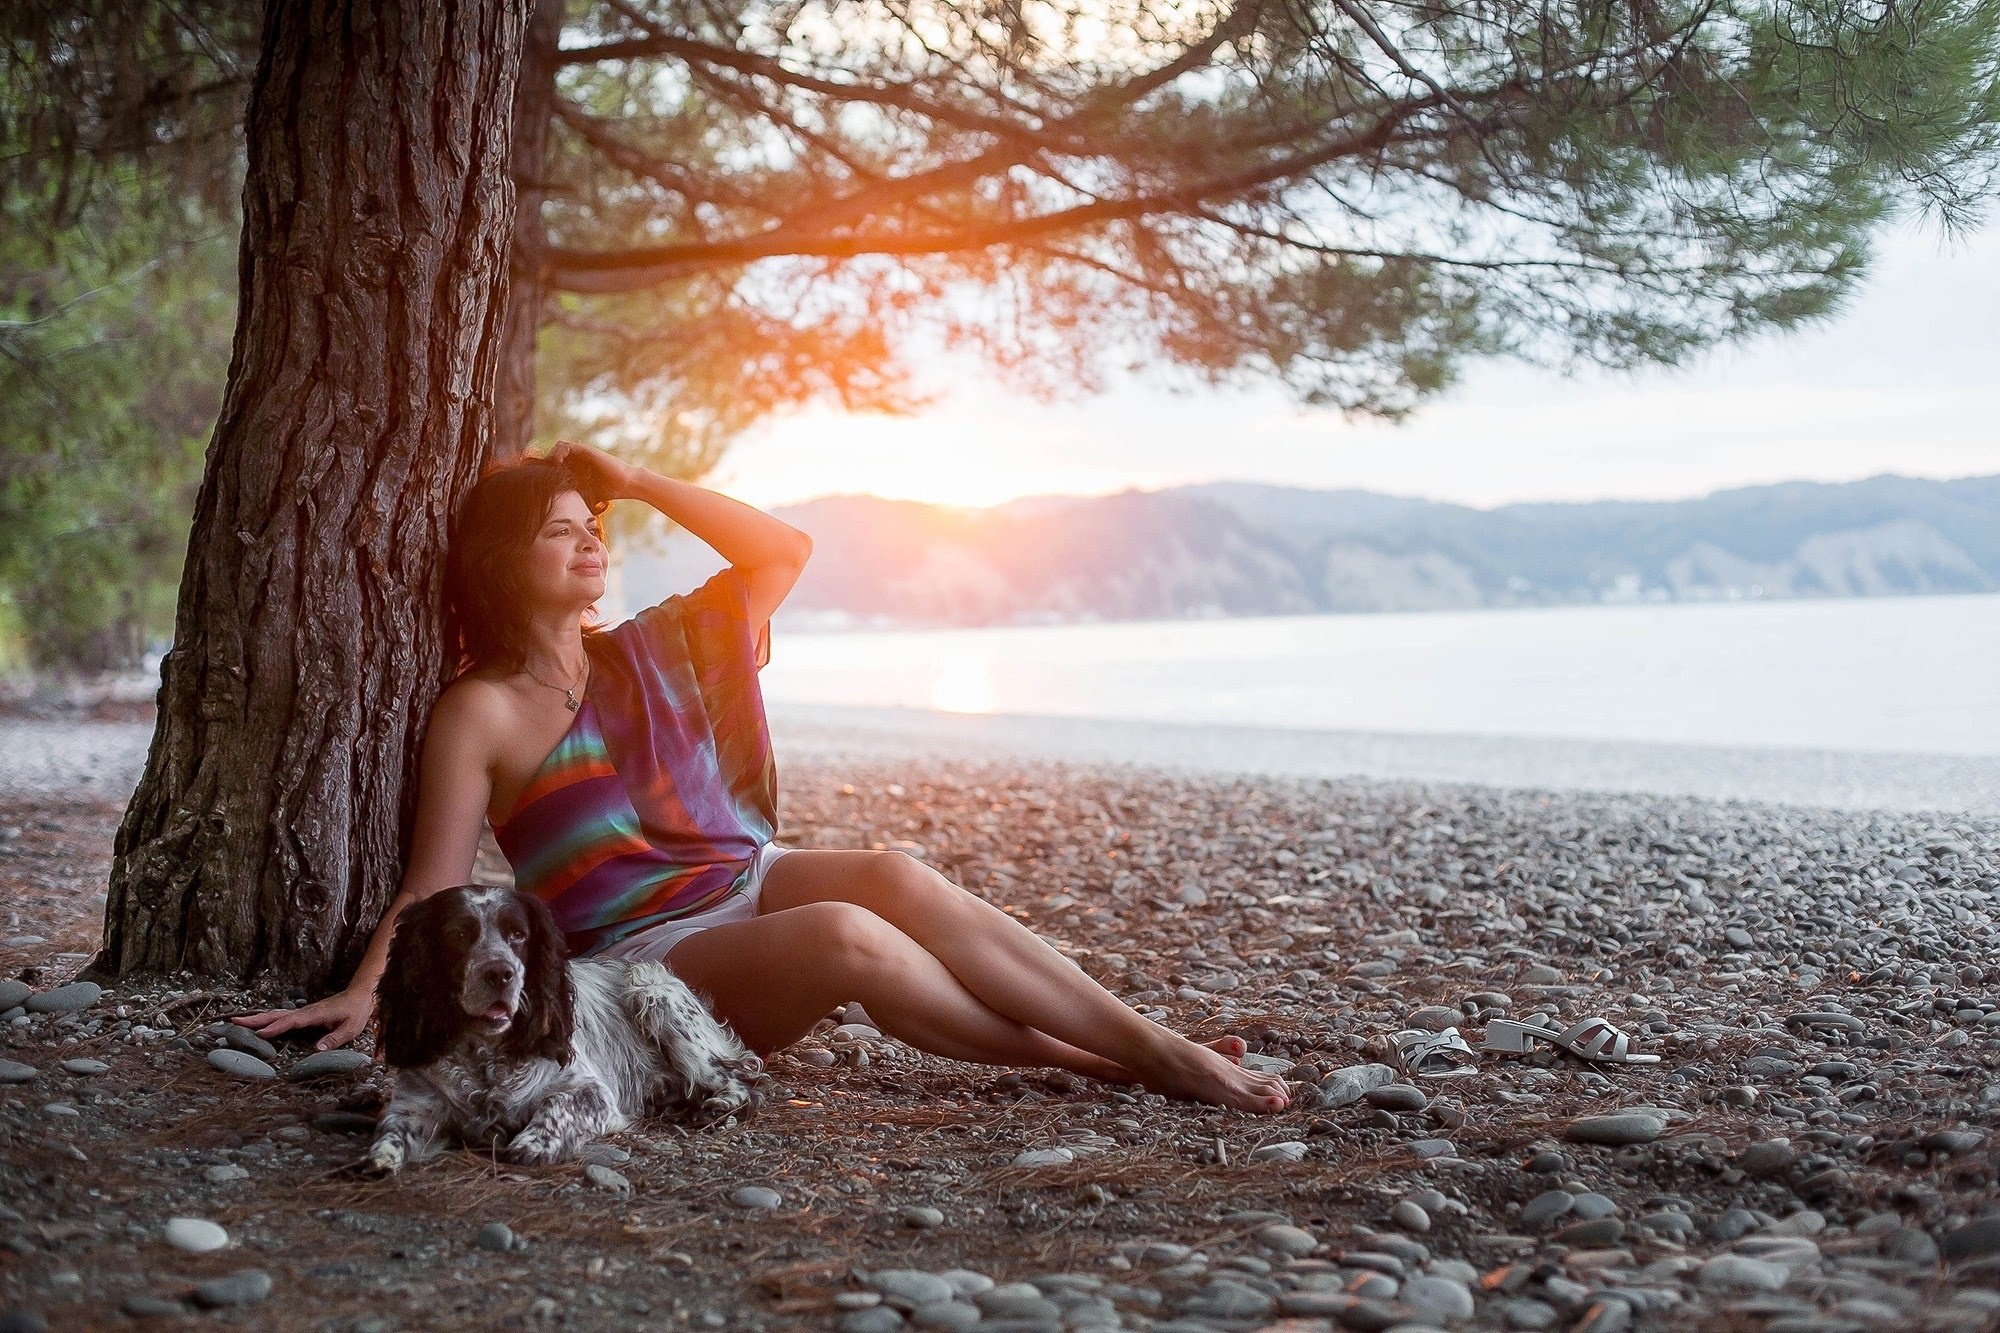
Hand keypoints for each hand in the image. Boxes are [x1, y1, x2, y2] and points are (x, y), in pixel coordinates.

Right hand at [235, 986, 375, 1051]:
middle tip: (234, 1021)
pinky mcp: (304, 1014)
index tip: (260, 1033)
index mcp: (316, 1014)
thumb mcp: (351, 1028)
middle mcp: (306, 1011)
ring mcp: (303, 1012)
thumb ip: (334, 1039)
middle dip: (256, 1019)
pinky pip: (282, 1016)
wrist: (360, 996)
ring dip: (258, 1017)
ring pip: (277, 1014)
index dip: (276, 1027)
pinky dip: (267, 1018)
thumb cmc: (356, 1012)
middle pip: (277, 1015)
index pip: (292, 1021)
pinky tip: (257, 1022)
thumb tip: (317, 1050)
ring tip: (238, 1020)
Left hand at [547, 439, 633, 508]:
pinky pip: (565, 446)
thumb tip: (559, 515)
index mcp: (575, 469)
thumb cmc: (607, 492)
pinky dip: (557, 454)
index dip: (545, 471)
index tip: (538, 481)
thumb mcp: (584, 495)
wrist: (625, 484)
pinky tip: (556, 465)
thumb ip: (572, 497)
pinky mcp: (585, 450)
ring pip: (556, 449)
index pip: (553, 465)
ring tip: (548, 470)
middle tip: (539, 475)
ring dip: (550, 458)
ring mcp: (580, 454)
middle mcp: (576, 459)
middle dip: (544, 464)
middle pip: (552, 456)